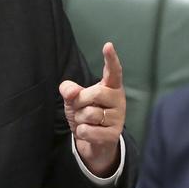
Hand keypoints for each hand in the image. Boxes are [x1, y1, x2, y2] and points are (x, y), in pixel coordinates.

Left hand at [59, 42, 125, 176]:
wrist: (92, 142)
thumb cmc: (84, 113)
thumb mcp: (73, 98)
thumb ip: (70, 90)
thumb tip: (71, 92)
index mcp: (110, 87)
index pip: (113, 71)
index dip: (110, 59)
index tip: (108, 45)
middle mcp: (118, 100)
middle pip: (95, 93)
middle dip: (80, 101)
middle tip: (81, 109)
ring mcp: (118, 118)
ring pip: (90, 113)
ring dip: (80, 119)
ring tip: (86, 122)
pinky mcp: (114, 135)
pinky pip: (88, 130)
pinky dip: (82, 132)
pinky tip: (88, 133)